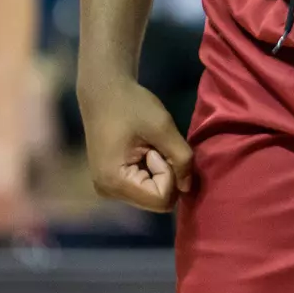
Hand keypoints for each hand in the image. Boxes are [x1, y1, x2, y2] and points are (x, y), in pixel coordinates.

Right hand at [78, 76, 192, 211]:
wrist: (105, 91)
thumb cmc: (132, 105)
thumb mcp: (163, 128)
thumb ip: (181, 158)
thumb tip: (188, 188)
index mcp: (114, 182)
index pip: (162, 199)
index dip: (170, 174)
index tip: (158, 149)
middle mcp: (109, 192)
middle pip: (157, 200)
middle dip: (166, 174)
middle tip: (154, 146)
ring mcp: (110, 189)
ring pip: (154, 195)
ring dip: (160, 172)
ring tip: (147, 147)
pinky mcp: (113, 182)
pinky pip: (145, 187)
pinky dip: (153, 171)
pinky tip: (143, 150)